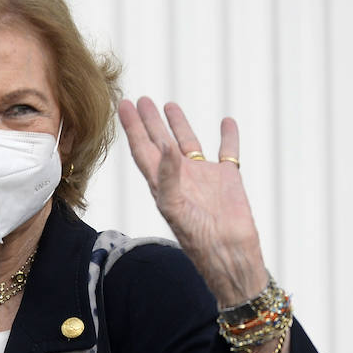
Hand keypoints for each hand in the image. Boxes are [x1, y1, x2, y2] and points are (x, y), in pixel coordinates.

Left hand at [117, 97, 266, 306]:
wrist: (229, 254)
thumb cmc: (197, 237)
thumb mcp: (175, 206)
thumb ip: (168, 175)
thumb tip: (163, 144)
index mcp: (162, 182)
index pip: (142, 148)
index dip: (132, 127)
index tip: (123, 104)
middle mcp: (180, 176)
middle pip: (159, 142)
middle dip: (149, 122)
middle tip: (140, 99)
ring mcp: (203, 177)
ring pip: (189, 143)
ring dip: (179, 125)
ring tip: (169, 104)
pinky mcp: (227, 179)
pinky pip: (227, 151)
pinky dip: (228, 136)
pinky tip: (227, 121)